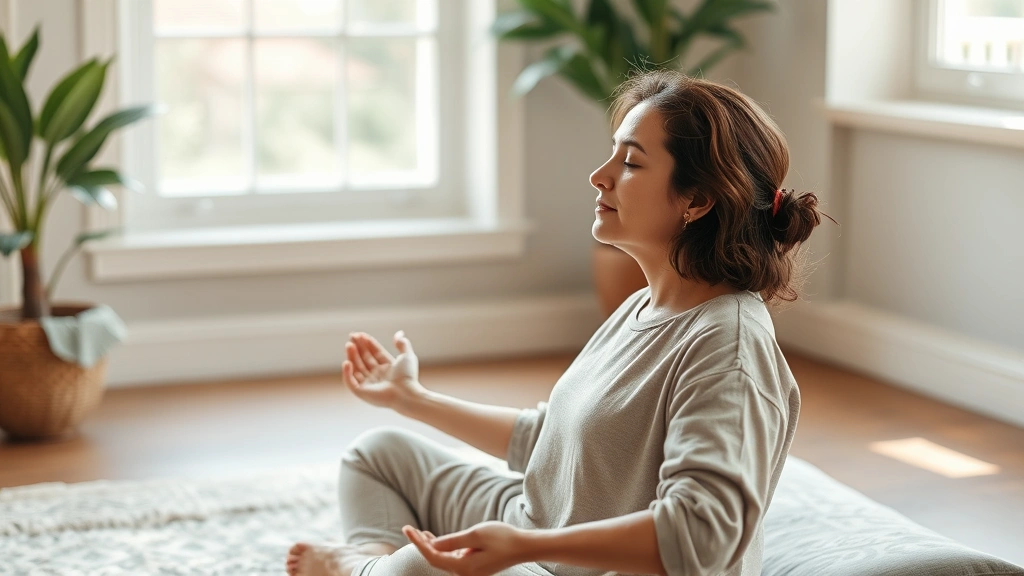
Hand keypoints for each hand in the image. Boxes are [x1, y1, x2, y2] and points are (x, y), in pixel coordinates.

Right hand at [342, 331, 424, 410]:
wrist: (406, 394)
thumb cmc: (408, 377)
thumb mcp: (408, 356)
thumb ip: (403, 344)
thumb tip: (398, 333)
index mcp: (387, 367)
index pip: (374, 353)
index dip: (368, 343)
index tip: (360, 335)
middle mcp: (377, 375)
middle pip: (364, 359)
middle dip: (358, 348)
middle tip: (352, 337)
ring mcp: (369, 384)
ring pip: (356, 368)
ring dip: (352, 357)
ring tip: (349, 345)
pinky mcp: (362, 393)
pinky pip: (351, 382)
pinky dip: (347, 373)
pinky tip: (347, 362)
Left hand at [403, 522, 529, 575]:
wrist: (523, 547)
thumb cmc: (502, 538)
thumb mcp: (475, 535)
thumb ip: (453, 541)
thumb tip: (432, 545)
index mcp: (463, 567)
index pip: (432, 556)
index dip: (417, 543)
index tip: (407, 529)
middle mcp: (465, 573)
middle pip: (436, 560)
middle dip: (422, 545)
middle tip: (409, 529)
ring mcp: (470, 572)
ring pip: (444, 559)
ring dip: (432, 546)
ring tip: (421, 533)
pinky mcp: (474, 567)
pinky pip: (454, 559)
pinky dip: (445, 549)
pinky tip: (438, 540)